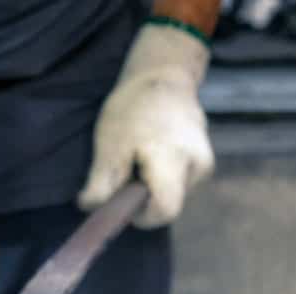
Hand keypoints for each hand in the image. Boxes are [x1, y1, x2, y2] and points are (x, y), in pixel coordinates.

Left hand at [78, 24, 213, 227]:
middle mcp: (198, 166)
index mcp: (175, 161)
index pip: (165, 211)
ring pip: (175, 194)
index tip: (123, 204)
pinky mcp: (205, 159)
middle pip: (170, 205)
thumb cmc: (134, 107)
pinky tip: (152, 156)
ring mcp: (205, 163)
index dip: (142, 217)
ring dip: (154, 188)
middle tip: (126, 176)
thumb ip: (102, 182)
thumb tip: (89, 208)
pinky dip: (163, 178)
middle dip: (145, 200)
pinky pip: (180, 182)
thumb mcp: (109, 144)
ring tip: (139, 161)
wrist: (164, 75)